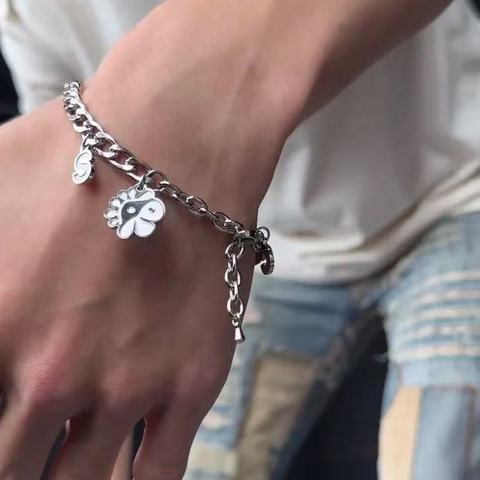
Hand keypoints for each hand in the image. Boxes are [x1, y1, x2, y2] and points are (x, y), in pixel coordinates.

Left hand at [0, 3, 290, 477]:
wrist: (180, 146)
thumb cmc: (82, 157)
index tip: (4, 424)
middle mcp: (50, 377)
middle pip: (12, 468)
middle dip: (15, 460)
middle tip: (26, 445)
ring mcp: (127, 388)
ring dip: (63, 476)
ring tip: (64, 460)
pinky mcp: (191, 385)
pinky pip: (156, 474)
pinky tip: (120, 474)